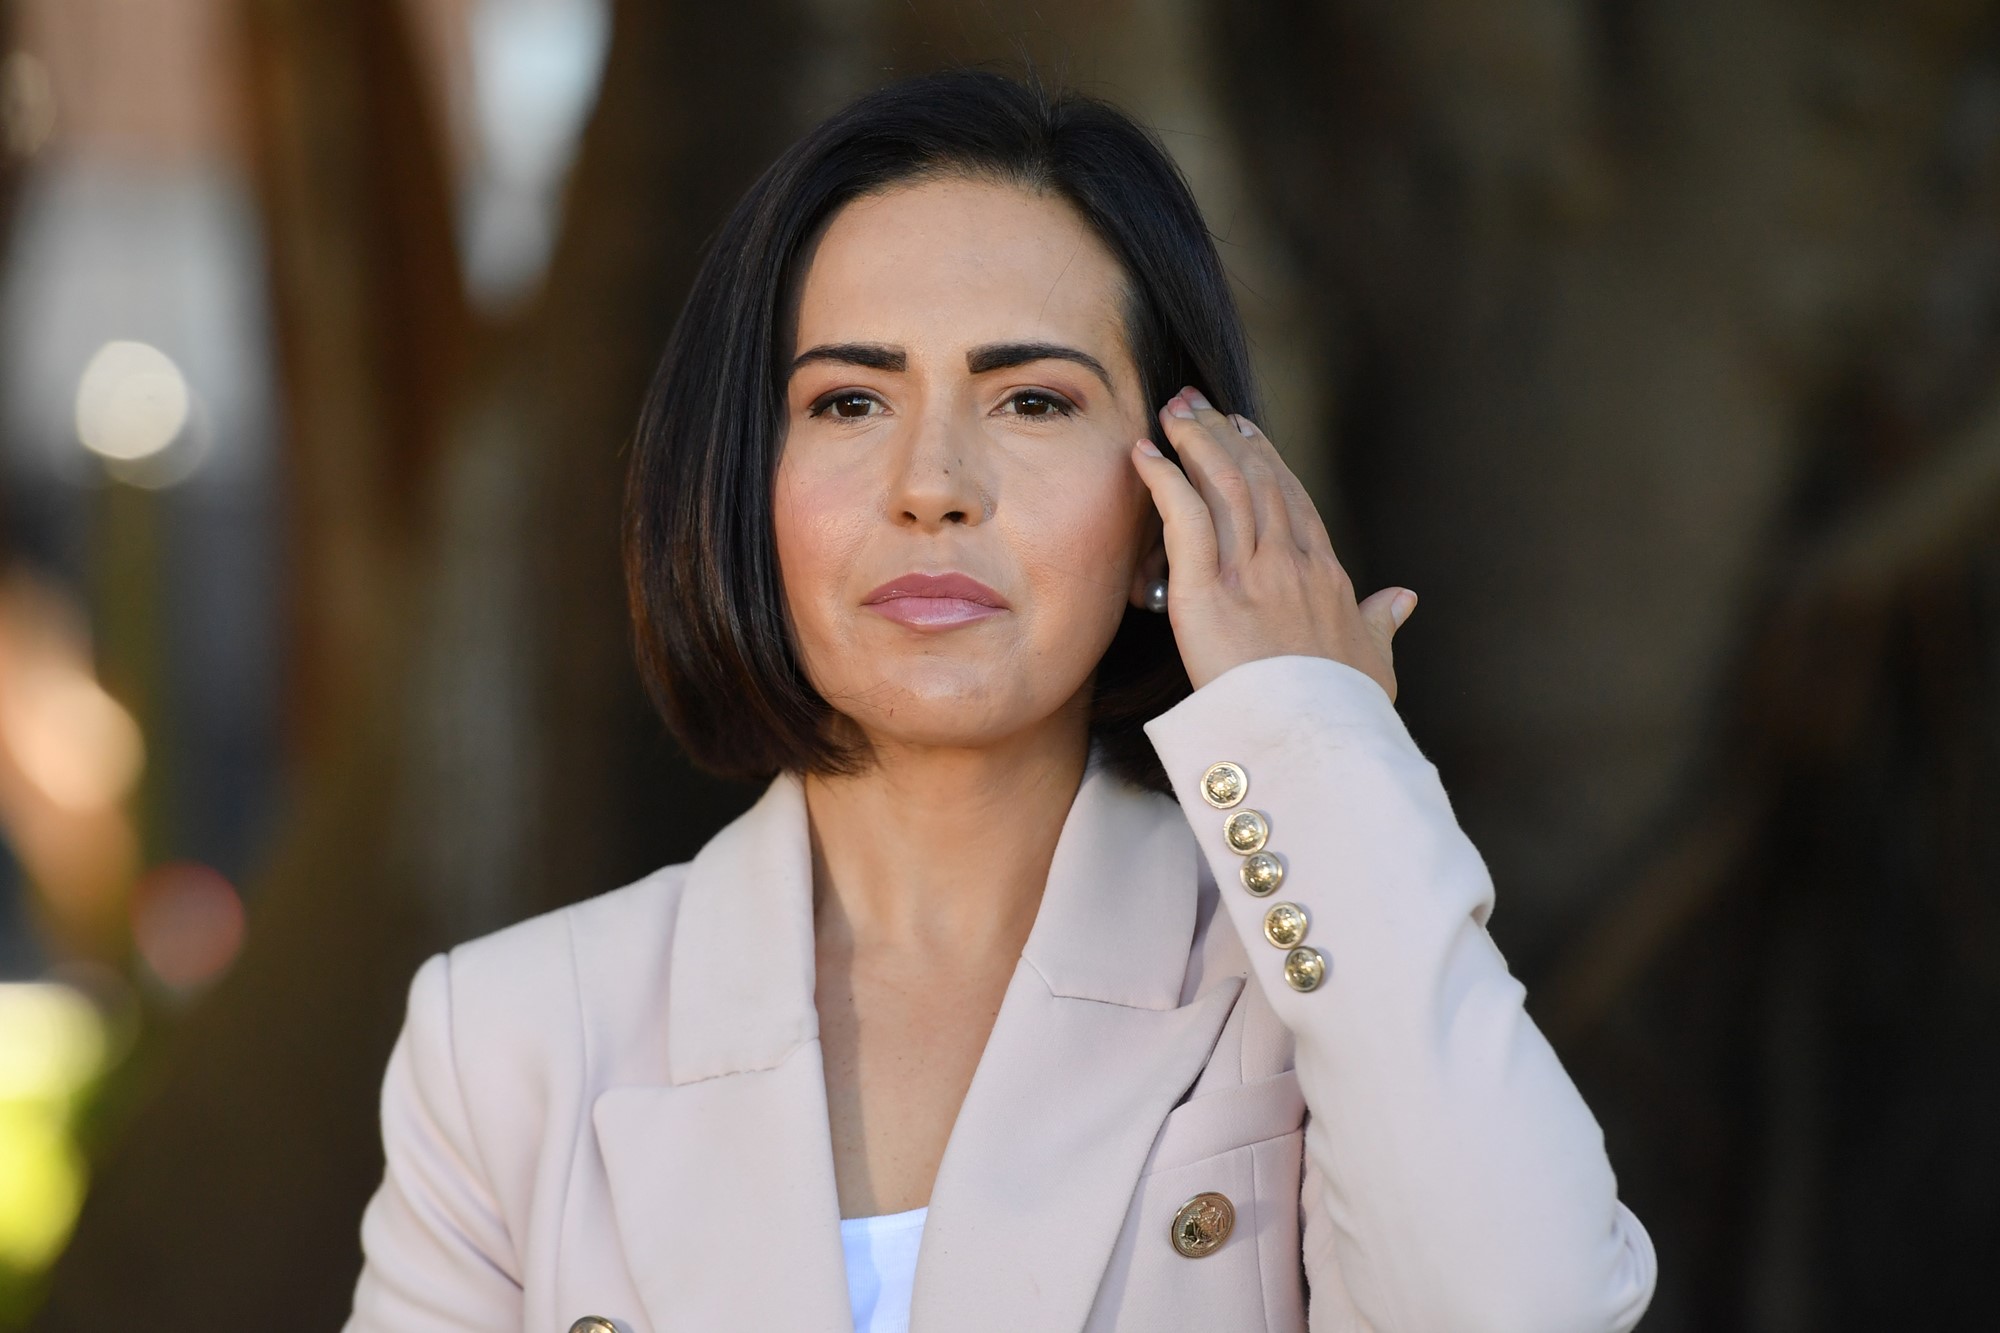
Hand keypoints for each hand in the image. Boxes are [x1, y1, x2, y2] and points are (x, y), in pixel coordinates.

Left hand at [1130, 386, 1416, 698]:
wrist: (1316, 739)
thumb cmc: (1343, 711)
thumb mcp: (1375, 664)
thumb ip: (1383, 624)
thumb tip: (1403, 599)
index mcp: (1325, 576)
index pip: (1292, 501)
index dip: (1266, 460)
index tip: (1246, 430)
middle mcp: (1289, 562)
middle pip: (1254, 480)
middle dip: (1224, 435)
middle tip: (1198, 402)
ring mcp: (1249, 572)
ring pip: (1221, 486)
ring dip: (1194, 442)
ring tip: (1172, 411)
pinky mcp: (1207, 590)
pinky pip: (1183, 519)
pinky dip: (1162, 481)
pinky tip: (1144, 453)